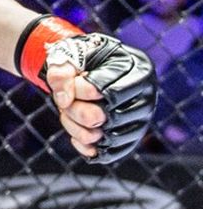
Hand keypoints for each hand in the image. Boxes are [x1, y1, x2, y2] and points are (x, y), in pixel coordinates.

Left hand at [45, 33, 155, 164]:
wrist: (89, 68)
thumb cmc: (82, 60)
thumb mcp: (69, 55)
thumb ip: (60, 72)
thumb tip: (65, 101)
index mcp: (138, 70)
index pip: (107, 92)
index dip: (78, 91)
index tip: (68, 82)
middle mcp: (147, 97)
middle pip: (107, 117)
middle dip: (75, 110)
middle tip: (66, 100)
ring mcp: (142, 120)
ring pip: (107, 138)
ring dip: (77, 128)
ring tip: (69, 112)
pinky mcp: (132, 139)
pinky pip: (109, 154)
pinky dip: (86, 146)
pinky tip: (76, 133)